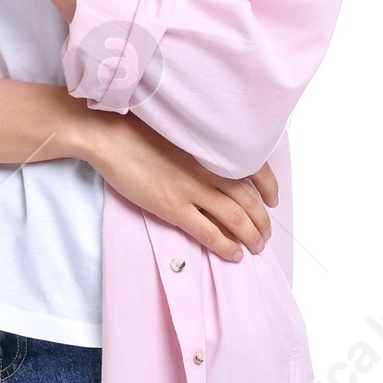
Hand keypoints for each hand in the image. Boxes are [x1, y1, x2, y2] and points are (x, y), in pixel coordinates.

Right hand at [76, 111, 277, 259]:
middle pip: (248, 200)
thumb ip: (199, 147)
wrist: (109, 134)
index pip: (256, 169)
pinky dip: (225, 245)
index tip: (273, 199)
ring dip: (250, 236)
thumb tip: (212, 159)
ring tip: (256, 247)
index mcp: (211, 148)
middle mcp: (208, 169)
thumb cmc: (137, 128)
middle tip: (265, 233)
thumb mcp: (179, 131)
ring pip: (235, 218)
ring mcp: (191, 189)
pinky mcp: (173, 206)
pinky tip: (233, 254)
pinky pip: (208, 231)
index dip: (269, 187)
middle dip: (262, 221)